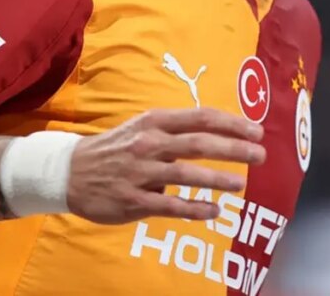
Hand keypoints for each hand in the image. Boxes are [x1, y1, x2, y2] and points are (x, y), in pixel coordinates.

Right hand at [66, 108, 264, 223]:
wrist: (69, 171)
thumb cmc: (115, 147)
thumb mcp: (142, 127)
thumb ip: (176, 130)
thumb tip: (217, 134)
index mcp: (155, 122)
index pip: (201, 118)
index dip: (232, 123)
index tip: (256, 130)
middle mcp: (149, 144)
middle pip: (199, 143)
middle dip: (234, 148)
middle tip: (260, 154)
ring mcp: (140, 173)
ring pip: (187, 175)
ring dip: (218, 179)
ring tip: (240, 184)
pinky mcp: (132, 200)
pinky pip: (170, 206)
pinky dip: (195, 208)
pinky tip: (214, 211)